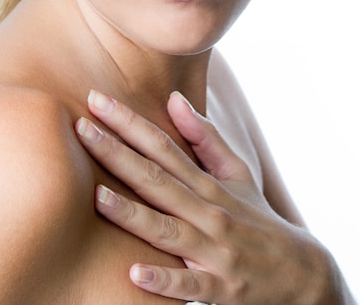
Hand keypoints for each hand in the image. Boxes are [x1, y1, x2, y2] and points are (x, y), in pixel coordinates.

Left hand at [75, 90, 344, 304]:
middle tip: (81, 127)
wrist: (303, 275)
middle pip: (156, 179)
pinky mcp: (221, 291)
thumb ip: (204, 136)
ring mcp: (214, 252)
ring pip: (167, 231)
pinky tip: (134, 273)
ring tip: (97, 196)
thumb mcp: (237, 172)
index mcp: (206, 184)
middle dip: (117, 153)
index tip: (98, 100)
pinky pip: (188, 288)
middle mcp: (207, 213)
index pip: (162, 146)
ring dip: (133, 214)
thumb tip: (174, 99)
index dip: (129, 122)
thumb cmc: (257, 217)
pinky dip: (164, 280)